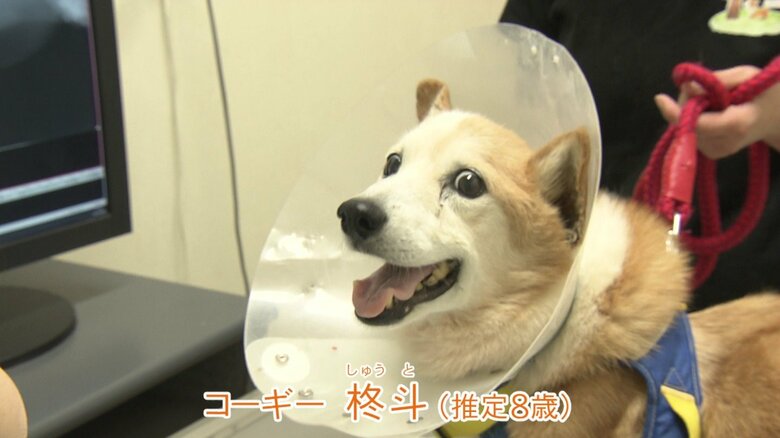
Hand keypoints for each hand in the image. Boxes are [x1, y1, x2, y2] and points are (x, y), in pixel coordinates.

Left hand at [654, 65, 779, 158]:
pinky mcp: (712, 153)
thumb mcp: (746, 75)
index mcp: (736, 124)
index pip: (697, 124)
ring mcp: (717, 151)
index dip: (675, 111)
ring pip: (686, 129)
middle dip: (686, 103)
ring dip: (691, 110)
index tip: (660, 98)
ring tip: (715, 100)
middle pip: (687, 125)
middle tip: (703, 87)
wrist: (778, 117)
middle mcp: (724, 143)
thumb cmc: (766, 92)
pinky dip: (695, 119)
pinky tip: (713, 112)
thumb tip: (684, 88)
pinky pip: (691, 132)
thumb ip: (716, 81)